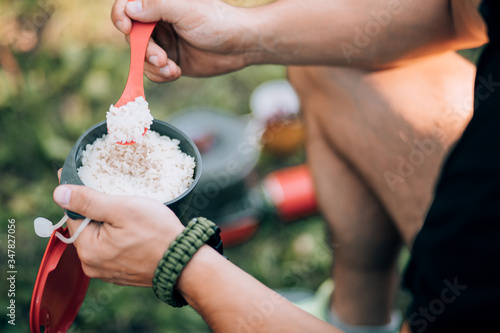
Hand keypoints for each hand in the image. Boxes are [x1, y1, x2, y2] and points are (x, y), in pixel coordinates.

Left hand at [53, 183, 183, 286]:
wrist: (184, 262)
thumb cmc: (156, 233)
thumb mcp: (121, 209)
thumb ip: (88, 201)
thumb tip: (58, 193)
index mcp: (88, 250)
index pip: (73, 215)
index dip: (79, 194)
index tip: (82, 176)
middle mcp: (92, 265)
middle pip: (86, 227)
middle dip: (98, 210)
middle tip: (117, 195)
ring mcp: (107, 272)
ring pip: (100, 237)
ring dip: (110, 223)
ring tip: (130, 212)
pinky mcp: (121, 273)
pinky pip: (112, 249)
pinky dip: (119, 237)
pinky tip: (135, 229)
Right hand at [111, 0, 252, 81]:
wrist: (239, 46)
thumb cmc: (216, 21)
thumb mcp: (185, 9)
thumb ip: (156, 6)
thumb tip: (130, 9)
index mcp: (160, 4)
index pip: (127, 6)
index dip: (121, 16)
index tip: (126, 28)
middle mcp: (158, 22)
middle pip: (132, 36)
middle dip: (144, 50)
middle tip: (161, 59)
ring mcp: (164, 42)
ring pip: (141, 57)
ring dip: (153, 66)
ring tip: (172, 68)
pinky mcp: (171, 61)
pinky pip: (153, 71)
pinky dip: (161, 75)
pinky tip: (176, 72)